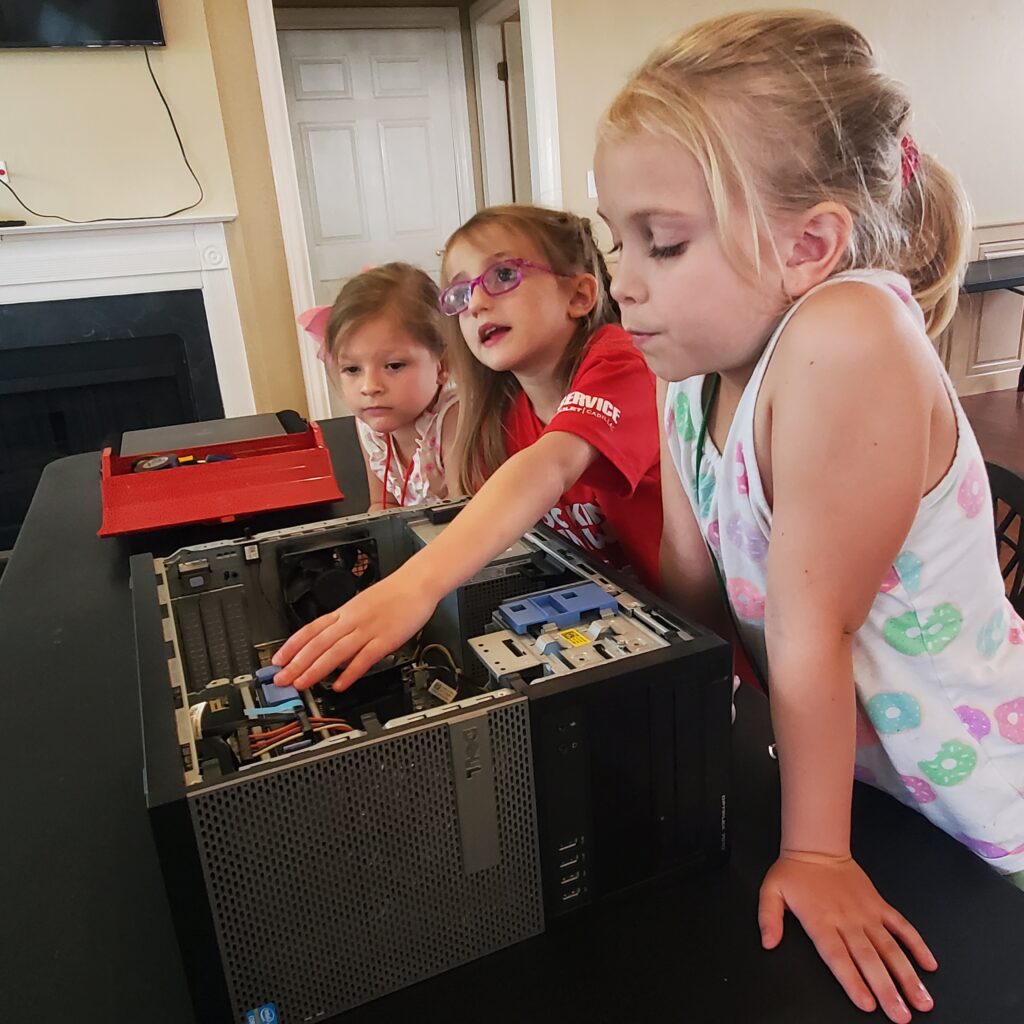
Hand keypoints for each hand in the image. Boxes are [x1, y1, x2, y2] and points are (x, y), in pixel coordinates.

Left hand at [271, 569, 438, 691]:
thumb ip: (347, 625)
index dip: (292, 646)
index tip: (278, 660)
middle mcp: (351, 620)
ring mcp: (368, 630)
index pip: (310, 629)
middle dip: (297, 663)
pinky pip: (364, 658)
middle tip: (281, 679)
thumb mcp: (362, 605)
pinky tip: (339, 685)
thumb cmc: (393, 593)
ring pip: (335, 651)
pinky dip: (350, 673)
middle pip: (318, 643)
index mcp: (344, 611)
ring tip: (301, 684)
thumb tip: (334, 649)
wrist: (417, 583)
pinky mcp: (385, 639)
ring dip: (316, 669)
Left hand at [758, 852, 936, 1022]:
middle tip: (901, 1015)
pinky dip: (916, 944)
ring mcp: (866, 913)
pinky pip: (901, 926)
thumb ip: (768, 918)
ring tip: (921, 1000)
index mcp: (820, 921)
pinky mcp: (879, 905)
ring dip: (907, 975)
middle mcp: (847, 920)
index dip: (853, 981)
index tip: (868, 1003)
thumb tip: (767, 942)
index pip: (838, 957)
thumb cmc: (794, 872)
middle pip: (869, 959)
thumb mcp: (771, 892)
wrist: (817, 847)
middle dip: (887, 989)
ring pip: (890, 948)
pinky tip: (929, 964)